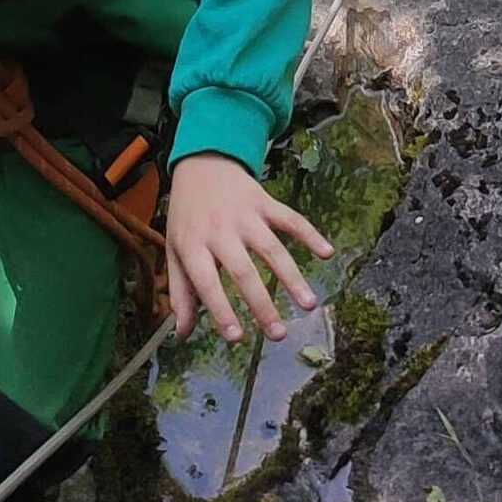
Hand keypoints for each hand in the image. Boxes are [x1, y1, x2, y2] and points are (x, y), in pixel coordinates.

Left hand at [165, 152, 332, 344]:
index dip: (220, 310)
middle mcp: (220, 231)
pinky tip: (327, 253)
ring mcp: (246, 215)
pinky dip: (310, 234)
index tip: (237, 337)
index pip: (207, 282)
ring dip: (292, 277)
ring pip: (272, 249)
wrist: (201, 164)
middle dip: (262, 304)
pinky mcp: (265, 202)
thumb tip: (183, 334)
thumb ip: (180, 291)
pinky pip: (290, 219)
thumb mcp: (174, 250)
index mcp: (193, 245)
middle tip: (279, 334)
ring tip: (309, 304)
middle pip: (244, 271)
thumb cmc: (187, 216)